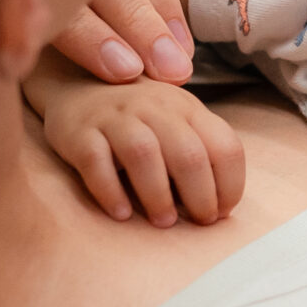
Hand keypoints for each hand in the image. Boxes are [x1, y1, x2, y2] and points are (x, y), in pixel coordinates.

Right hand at [34, 67, 245, 226]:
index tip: (222, 212)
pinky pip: (96, 163)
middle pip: (189, 154)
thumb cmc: (139, 118)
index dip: (231, 185)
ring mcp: (115, 116)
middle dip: (200, 196)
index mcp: (188, 108)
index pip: (225, 146)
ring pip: (144, 155)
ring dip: (158, 196)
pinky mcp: (79, 132)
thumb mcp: (176, 122)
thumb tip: (221, 206)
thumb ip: (201, 151)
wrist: (75, 84)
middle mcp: (154, 107)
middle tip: (198, 222)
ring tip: (164, 222)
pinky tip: (121, 214)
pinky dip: (110, 192)